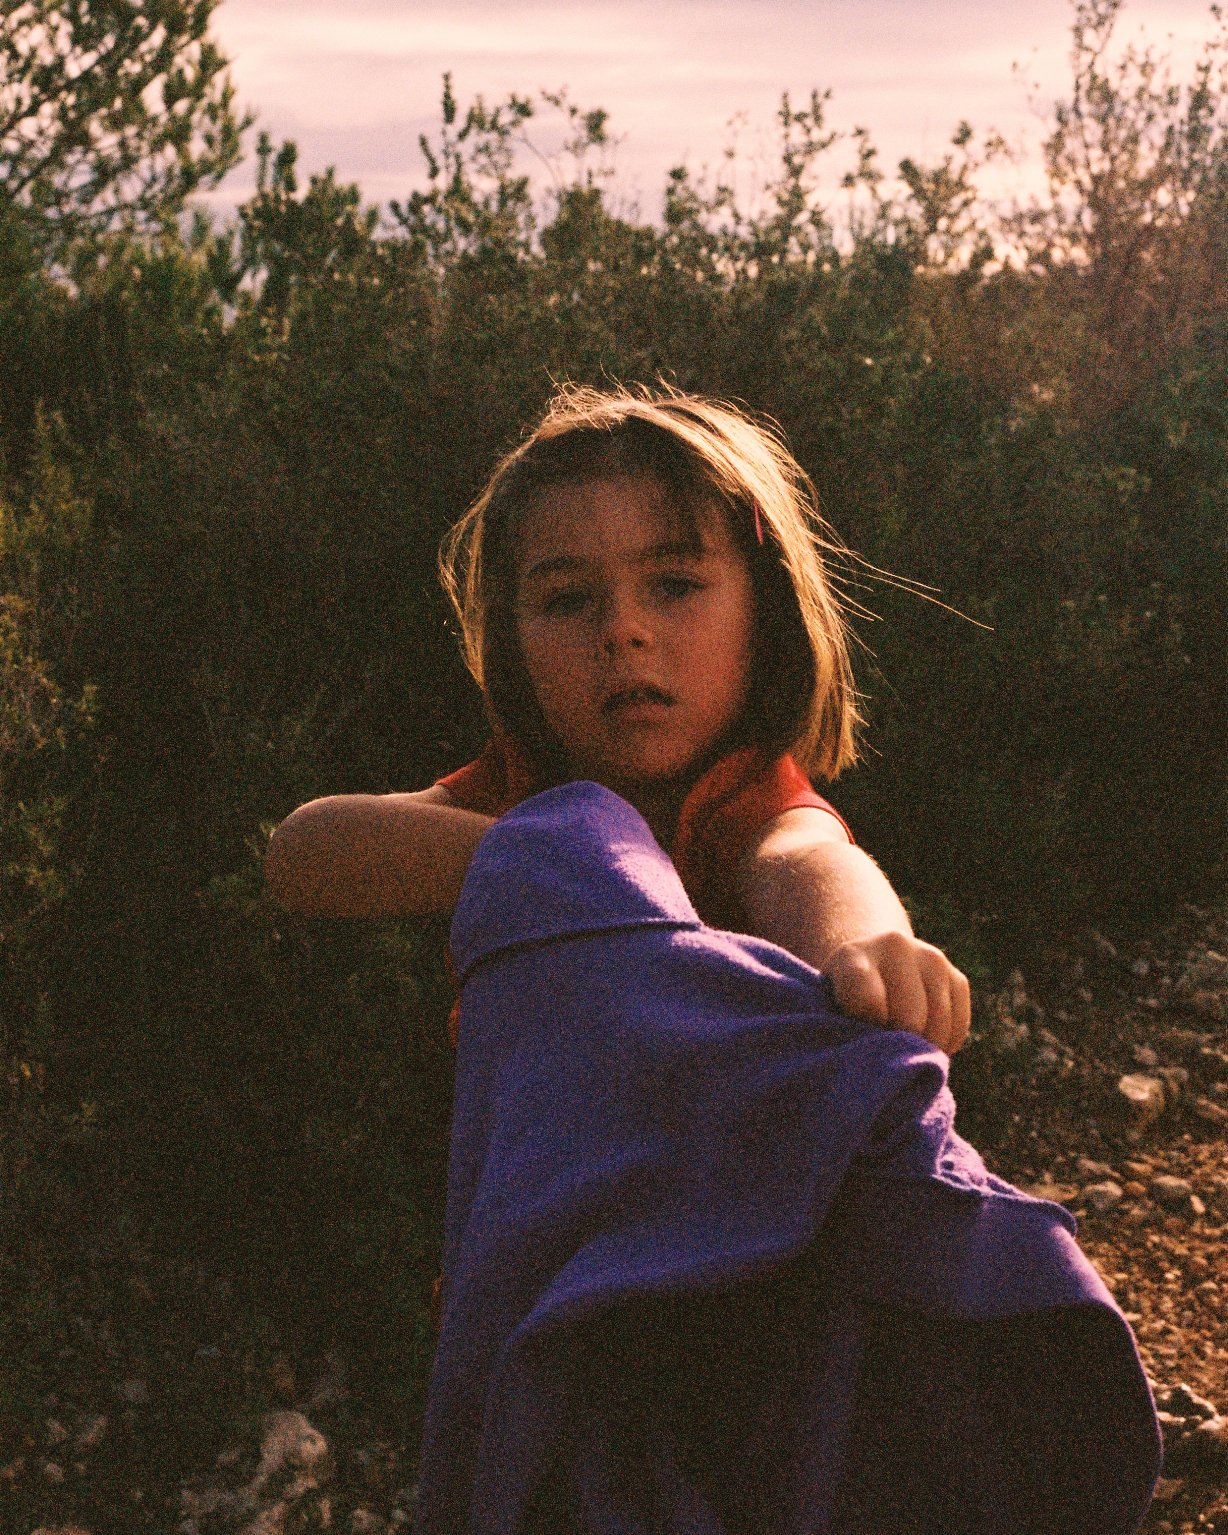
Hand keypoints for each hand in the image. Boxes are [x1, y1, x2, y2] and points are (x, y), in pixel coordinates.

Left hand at [823, 930, 970, 1054]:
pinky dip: (945, 1044)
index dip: (869, 1029)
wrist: (870, 968)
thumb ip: (844, 1029)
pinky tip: (924, 1039)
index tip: (861, 1037)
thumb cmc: (843, 1003)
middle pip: (909, 1019)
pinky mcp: (957, 976)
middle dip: (899, 1044)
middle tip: (884, 1049)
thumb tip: (882, 1064)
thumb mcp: (829, 1009)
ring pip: (938, 1025)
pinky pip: (959, 1027)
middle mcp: (894, 946)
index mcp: (852, 956)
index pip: (868, 1002)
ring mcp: (931, 958)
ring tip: (903, 1047)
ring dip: (924, 1048)